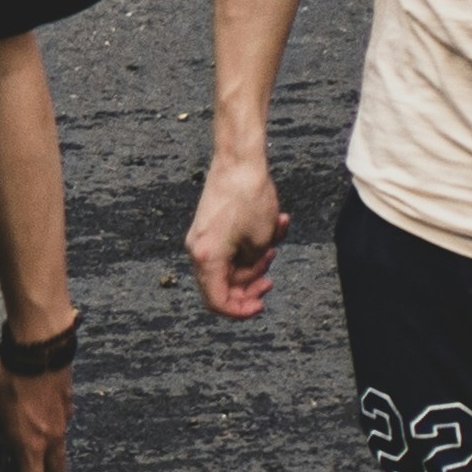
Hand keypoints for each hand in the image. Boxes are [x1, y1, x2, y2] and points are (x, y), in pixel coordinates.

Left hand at [0, 349, 72, 471]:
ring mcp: (63, 422)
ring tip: (23, 436)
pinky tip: (32, 411)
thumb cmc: (7, 383)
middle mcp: (51, 439)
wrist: (37, 351)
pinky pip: (60, 424)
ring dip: (45, 452)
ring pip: (59, 449)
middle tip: (21, 470)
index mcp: (30, 447)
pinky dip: (49, 426)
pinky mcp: (67, 404)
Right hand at [185, 155, 286, 318]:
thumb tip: (247, 275)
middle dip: (250, 284)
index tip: (261, 306)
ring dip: (253, 262)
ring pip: (228, 267)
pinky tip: (273, 227)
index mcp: (207, 259)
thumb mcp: (261, 243)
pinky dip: (250, 245)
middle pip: (222, 286)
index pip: (218, 301)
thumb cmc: (249, 197)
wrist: (238, 161)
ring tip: (274, 244)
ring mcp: (202, 238)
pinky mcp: (209, 227)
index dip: (240, 311)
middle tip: (271, 279)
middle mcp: (198, 250)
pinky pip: (229, 248)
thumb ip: (252, 268)